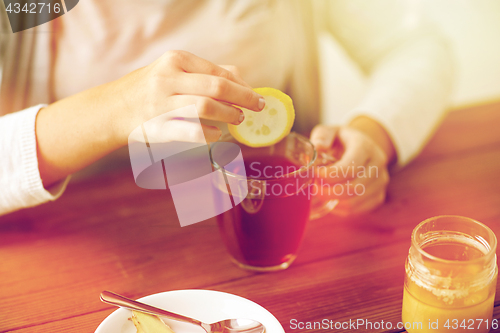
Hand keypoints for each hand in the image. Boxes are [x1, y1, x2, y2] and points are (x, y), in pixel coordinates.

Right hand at [110, 50, 264, 144]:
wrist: (114, 108)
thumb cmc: (152, 88)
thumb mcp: (175, 71)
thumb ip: (207, 73)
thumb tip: (242, 82)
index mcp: (175, 60)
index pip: (218, 72)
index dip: (242, 86)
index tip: (256, 95)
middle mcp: (168, 79)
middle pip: (217, 87)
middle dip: (243, 98)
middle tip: (257, 107)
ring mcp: (161, 104)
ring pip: (206, 107)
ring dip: (229, 115)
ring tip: (237, 119)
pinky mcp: (158, 128)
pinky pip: (192, 132)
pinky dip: (210, 134)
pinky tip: (216, 134)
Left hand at [310, 117, 394, 214]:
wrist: (362, 146)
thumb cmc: (342, 140)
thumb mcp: (331, 131)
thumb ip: (323, 136)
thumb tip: (318, 146)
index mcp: (365, 147)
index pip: (351, 166)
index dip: (331, 175)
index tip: (315, 175)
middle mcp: (378, 164)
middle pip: (354, 187)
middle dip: (330, 191)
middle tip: (314, 188)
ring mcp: (381, 182)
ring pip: (356, 201)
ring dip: (334, 201)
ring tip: (320, 194)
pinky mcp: (378, 196)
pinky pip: (359, 210)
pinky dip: (342, 209)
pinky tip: (331, 201)